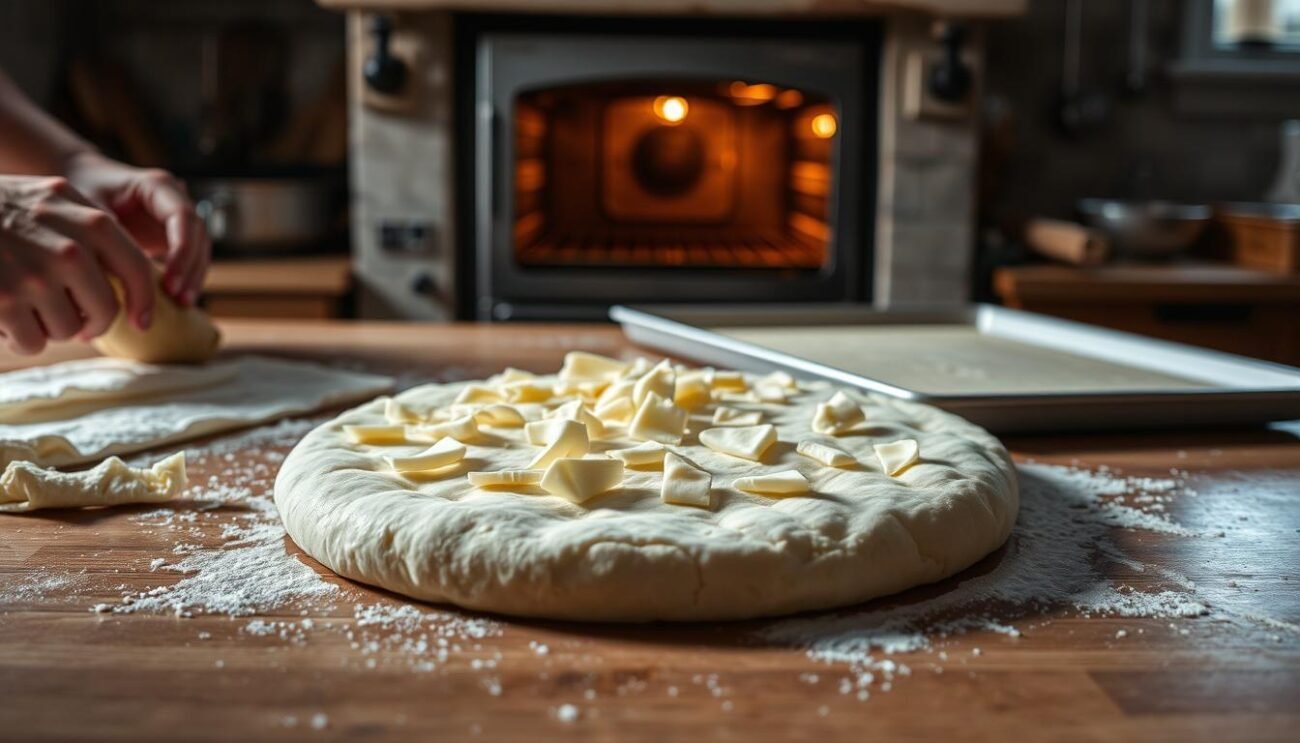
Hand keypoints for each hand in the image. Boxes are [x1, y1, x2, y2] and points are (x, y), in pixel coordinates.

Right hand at [0, 175, 155, 354]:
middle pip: (105, 310)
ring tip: (27, 304)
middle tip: (74, 320)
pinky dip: (21, 338)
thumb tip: (141, 270)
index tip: (141, 321)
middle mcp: (70, 251)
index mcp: (91, 223)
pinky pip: (34, 343)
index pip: (137, 269)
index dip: (144, 301)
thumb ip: (94, 224)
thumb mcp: (54, 197)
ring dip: (50, 327)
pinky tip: (7, 318)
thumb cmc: (1, 205)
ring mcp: (35, 277)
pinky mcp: (4, 302)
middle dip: (91, 322)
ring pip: (67, 330)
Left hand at [63, 152, 209, 306]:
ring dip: (193, 277)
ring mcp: (176, 220)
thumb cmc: (83, 189)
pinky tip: (176, 300)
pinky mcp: (172, 237)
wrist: (82, 182)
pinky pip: (188, 259)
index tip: (169, 281)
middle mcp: (174, 200)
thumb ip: (106, 230)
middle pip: (197, 235)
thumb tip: (118, 265)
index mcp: (157, 185)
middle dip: (191, 268)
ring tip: (182, 304)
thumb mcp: (89, 205)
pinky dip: (185, 278)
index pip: (183, 216)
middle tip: (179, 298)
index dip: (182, 250)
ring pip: (199, 249)